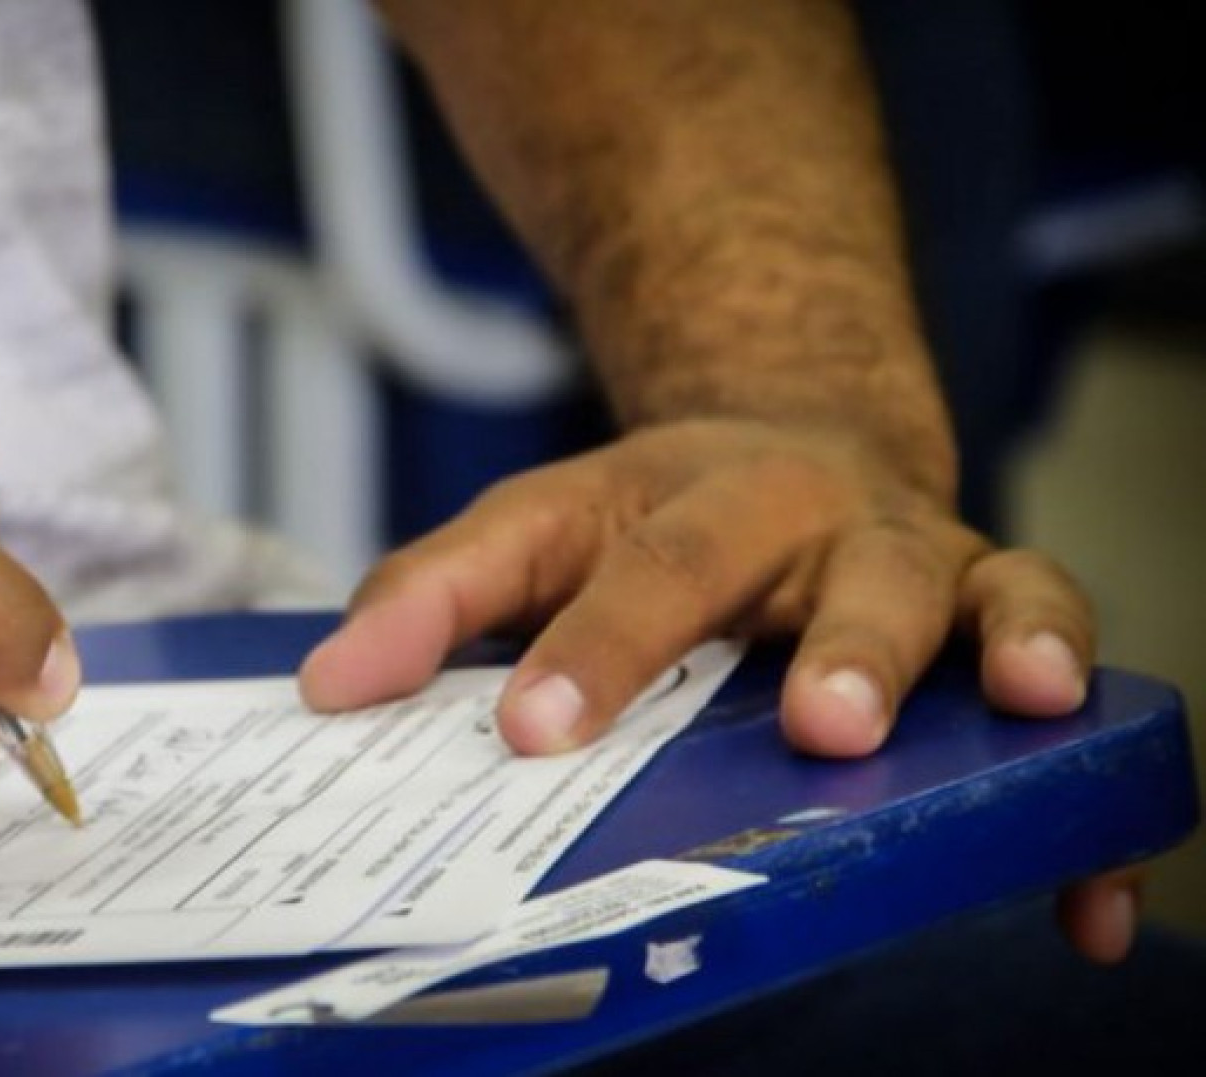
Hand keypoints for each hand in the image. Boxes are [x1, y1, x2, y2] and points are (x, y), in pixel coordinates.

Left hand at [298, 418, 1128, 958]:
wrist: (788, 442)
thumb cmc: (654, 515)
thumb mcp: (538, 526)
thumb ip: (439, 592)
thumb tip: (331, 680)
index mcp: (701, 500)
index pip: (644, 567)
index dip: (594, 652)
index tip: (535, 731)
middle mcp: (830, 521)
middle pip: (846, 565)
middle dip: (846, 645)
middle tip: (820, 723)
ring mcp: (927, 561)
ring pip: (990, 584)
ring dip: (1008, 643)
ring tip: (1017, 703)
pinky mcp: (1000, 610)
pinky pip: (1066, 664)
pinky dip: (1085, 777)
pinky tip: (1078, 889)